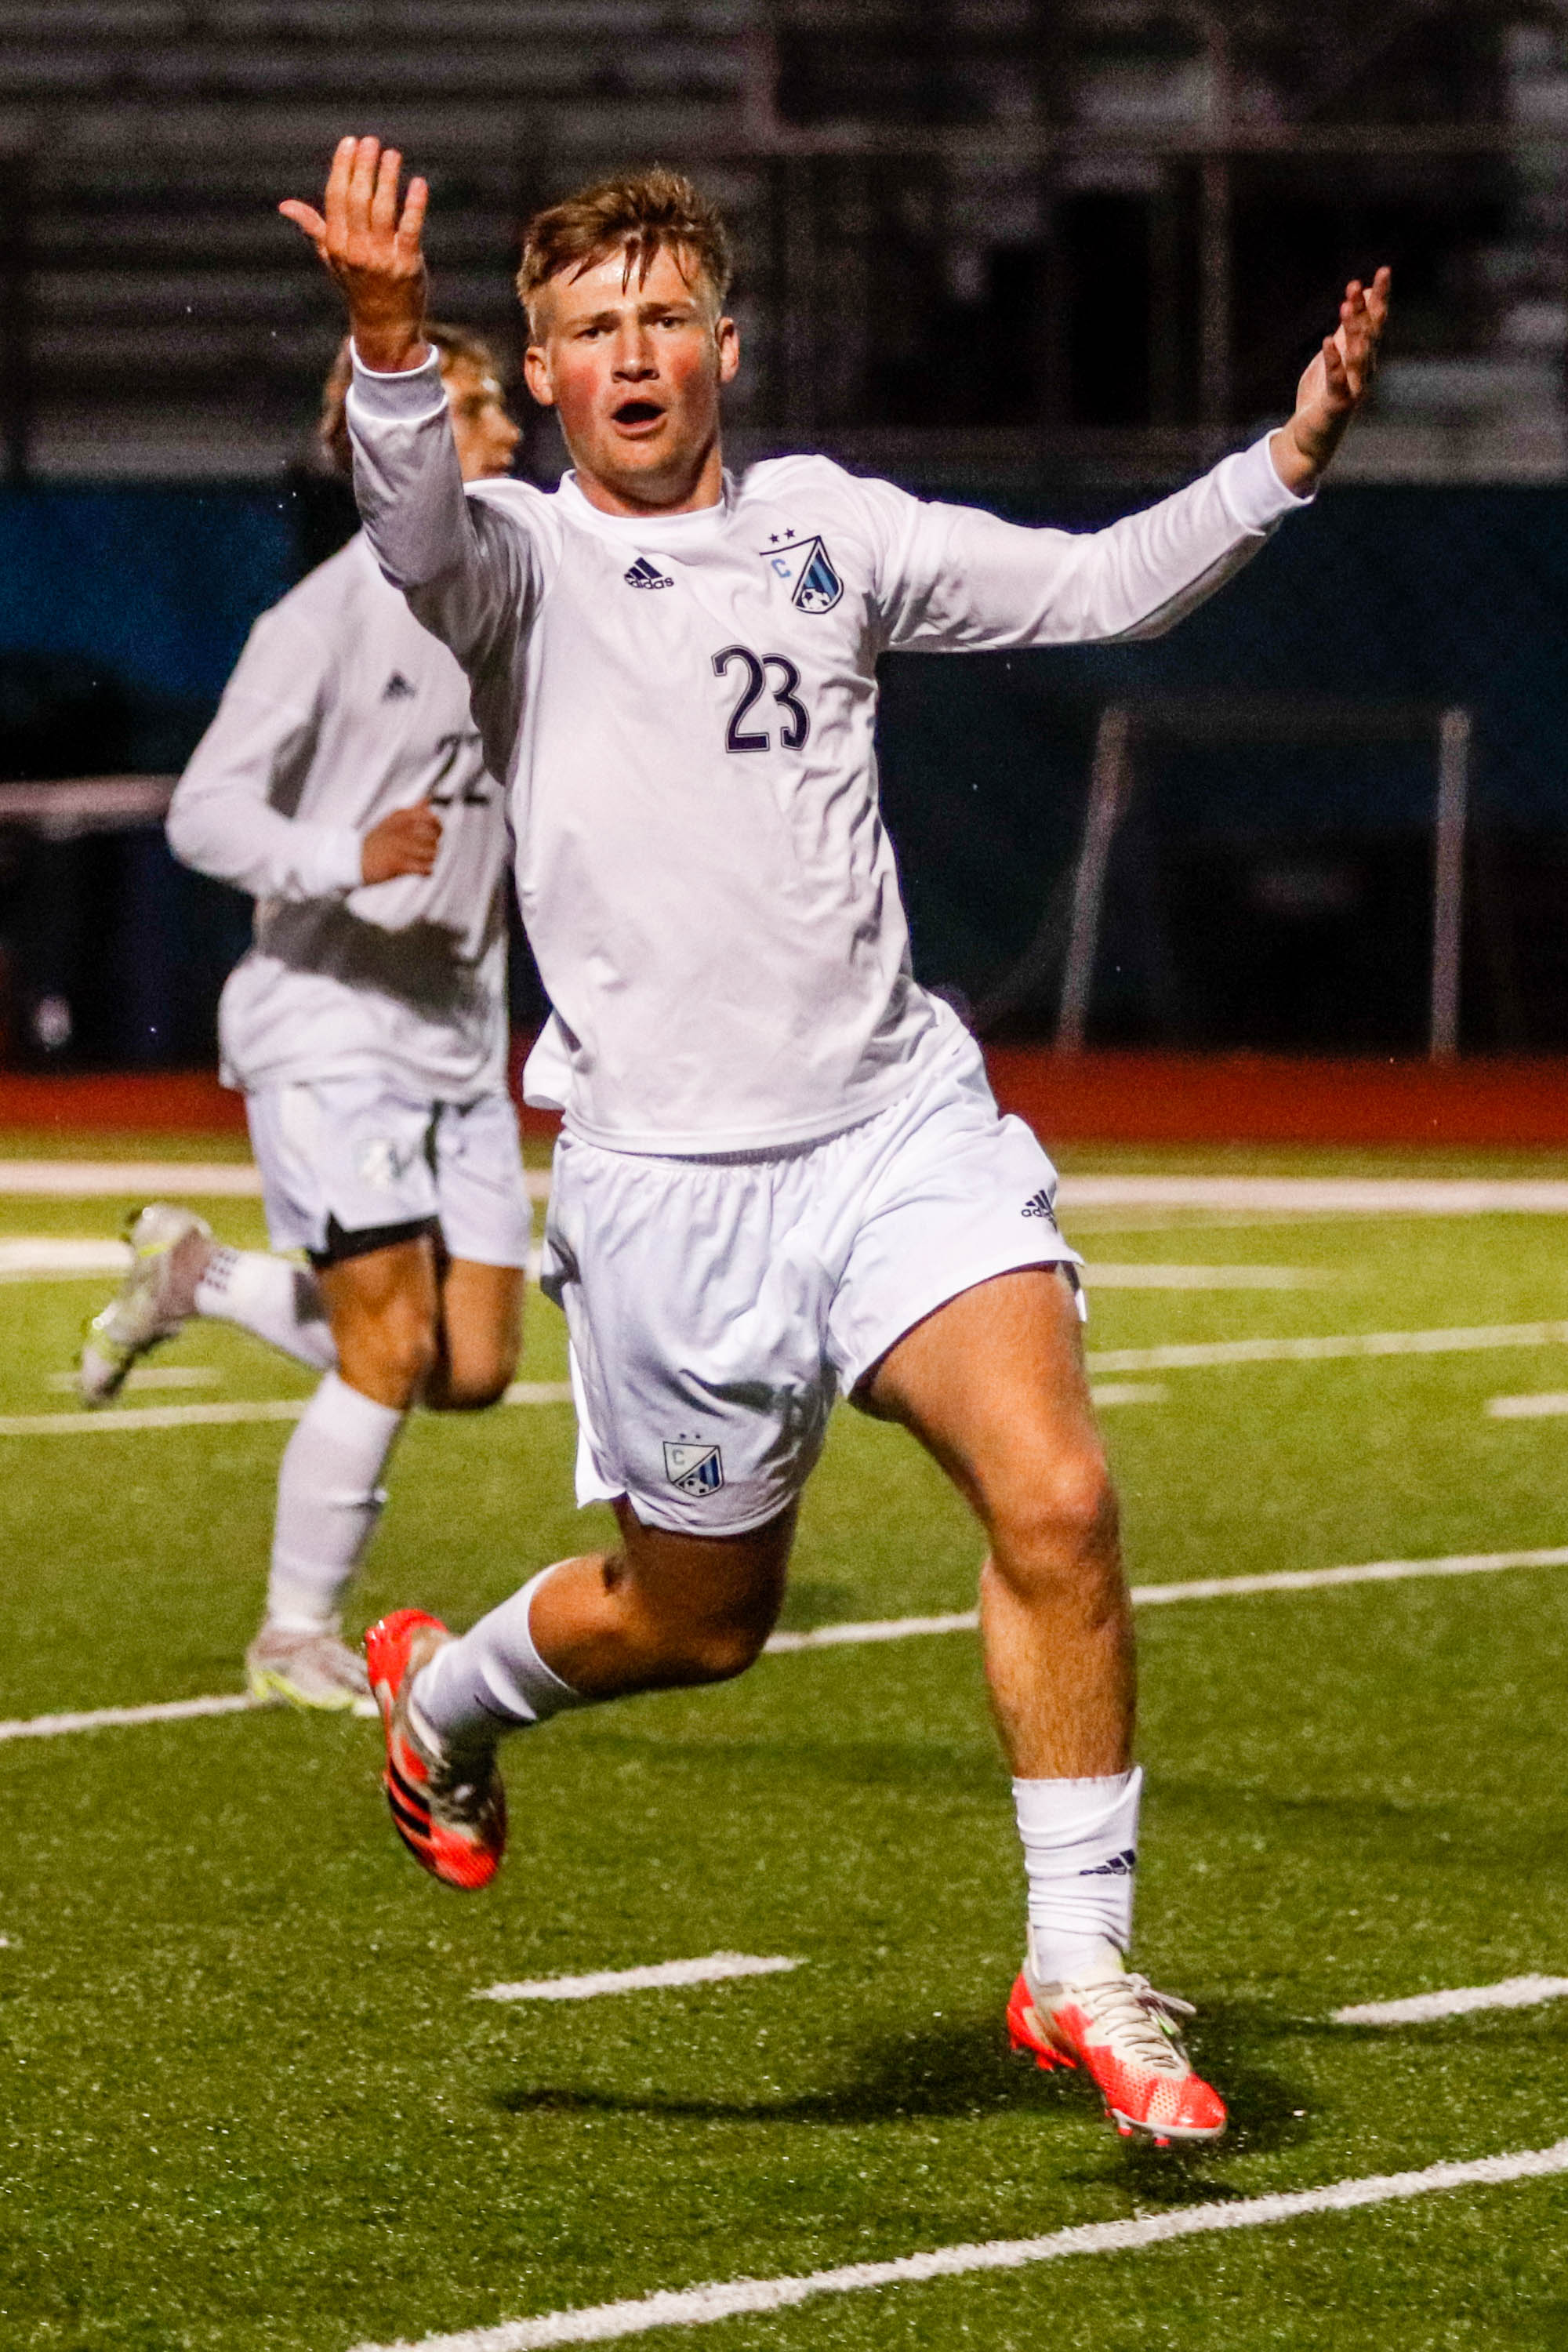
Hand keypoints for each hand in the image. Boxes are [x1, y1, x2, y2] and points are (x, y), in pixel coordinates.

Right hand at [279, 135, 429, 373]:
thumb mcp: (332, 258)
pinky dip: (415, 206)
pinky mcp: (407, 265)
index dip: (343, 168)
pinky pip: (411, 230)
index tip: (350, 143)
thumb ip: (314, 228)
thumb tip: (285, 206)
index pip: (336, 198)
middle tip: (371, 142)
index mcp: (336, 245)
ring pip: (383, 211)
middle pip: (358, 200)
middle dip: (364, 167)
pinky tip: (417, 184)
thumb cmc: (358, 285)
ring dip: (387, 179)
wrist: (384, 326)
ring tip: (392, 154)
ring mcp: (382, 259)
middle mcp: (356, 251)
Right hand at [360, 799, 441, 883]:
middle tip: (425, 852)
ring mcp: (400, 846)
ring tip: (421, 862)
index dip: (438, 828)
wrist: (353, 859)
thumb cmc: (375, 842)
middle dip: (433, 846)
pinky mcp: (398, 864)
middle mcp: (402, 829)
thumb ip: (413, 811)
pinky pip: (424, 868)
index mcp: (402, 817)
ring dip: (429, 860)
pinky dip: (426, 871)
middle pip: (434, 838)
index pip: (432, 819)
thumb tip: (427, 799)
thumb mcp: (392, 820)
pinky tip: (422, 871)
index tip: (435, 835)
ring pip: (431, 854)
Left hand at [1271, 267, 1391, 492]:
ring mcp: (1353, 389)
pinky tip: (1327, 342)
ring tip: (1345, 305)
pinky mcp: (1337, 405)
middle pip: (1369, 336)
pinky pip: (1336, 380)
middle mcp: (1365, 372)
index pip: (1376, 323)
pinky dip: (1333, 361)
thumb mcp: (1336, 354)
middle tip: (1356, 285)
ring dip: (1352, 329)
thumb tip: (1363, 294)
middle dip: (1364, 310)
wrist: (1309, 440)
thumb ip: (1350, 328)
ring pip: (1357, 355)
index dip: (1380, 298)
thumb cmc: (1323, 396)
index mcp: (1365, 358)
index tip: (1383, 272)